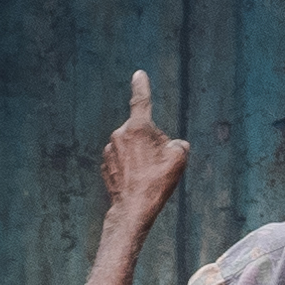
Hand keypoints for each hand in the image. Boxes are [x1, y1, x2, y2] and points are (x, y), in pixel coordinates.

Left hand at [100, 70, 189, 222]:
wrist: (132, 210)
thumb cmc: (156, 183)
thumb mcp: (179, 159)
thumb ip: (179, 144)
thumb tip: (173, 145)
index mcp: (137, 128)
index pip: (141, 101)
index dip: (142, 86)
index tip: (138, 74)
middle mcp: (119, 135)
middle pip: (142, 131)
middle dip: (152, 143)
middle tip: (158, 165)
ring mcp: (110, 150)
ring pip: (132, 147)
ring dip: (141, 156)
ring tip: (147, 176)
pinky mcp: (105, 165)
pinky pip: (123, 160)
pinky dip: (131, 168)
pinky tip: (137, 182)